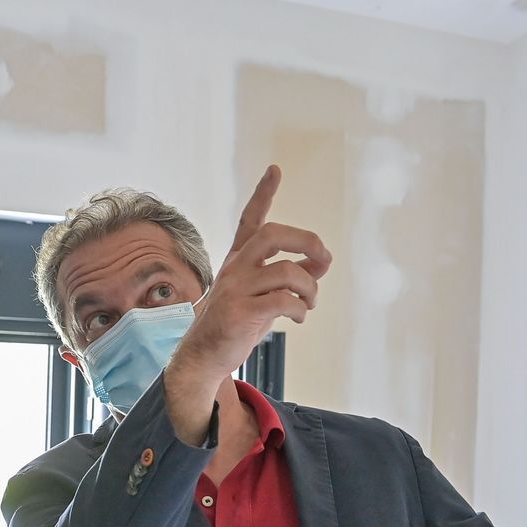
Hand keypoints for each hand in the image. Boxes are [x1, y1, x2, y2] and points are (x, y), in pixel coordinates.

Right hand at [162, 167, 331, 440]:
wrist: (203, 357)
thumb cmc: (235, 325)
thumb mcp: (261, 295)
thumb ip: (288, 277)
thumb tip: (320, 263)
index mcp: (237, 261)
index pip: (250, 219)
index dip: (264, 193)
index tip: (276, 169)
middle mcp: (234, 269)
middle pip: (273, 235)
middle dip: (307, 242)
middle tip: (323, 259)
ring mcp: (236, 289)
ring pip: (287, 271)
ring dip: (311, 287)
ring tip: (310, 302)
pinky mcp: (241, 312)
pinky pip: (285, 301)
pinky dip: (301, 308)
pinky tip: (299, 317)